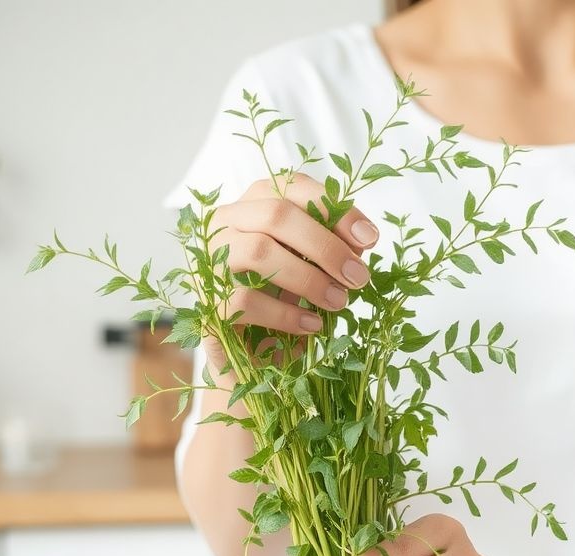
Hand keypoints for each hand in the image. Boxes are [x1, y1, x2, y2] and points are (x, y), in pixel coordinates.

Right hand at [202, 174, 378, 369]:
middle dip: (326, 246)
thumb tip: (361, 242)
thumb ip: (328, 248)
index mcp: (253, 205)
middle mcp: (225, 224)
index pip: (292, 187)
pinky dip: (287, 314)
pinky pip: (246, 300)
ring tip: (339, 302)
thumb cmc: (279, 298)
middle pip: (276, 214)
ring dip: (309, 278)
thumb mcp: (307, 266)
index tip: (369, 239)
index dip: (334, 209)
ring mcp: (209, 261)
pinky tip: (312, 325)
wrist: (243, 349)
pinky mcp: (205, 302)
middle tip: (358, 276)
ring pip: (258, 252)